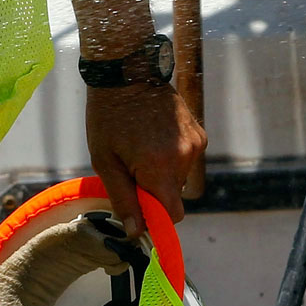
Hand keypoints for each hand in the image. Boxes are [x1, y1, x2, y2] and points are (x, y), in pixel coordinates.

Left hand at [84, 83, 205, 236]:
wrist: (127, 73)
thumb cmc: (108, 117)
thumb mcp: (105, 161)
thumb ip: (123, 198)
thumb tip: (136, 232)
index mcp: (160, 167)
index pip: (172, 215)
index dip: (156, 219)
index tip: (138, 210)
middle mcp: (185, 157)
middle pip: (173, 196)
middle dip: (153, 191)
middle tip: (130, 169)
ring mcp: (196, 144)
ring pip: (180, 178)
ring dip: (161, 173)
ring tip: (140, 148)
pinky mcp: (199, 133)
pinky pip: (186, 159)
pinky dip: (171, 157)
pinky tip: (153, 138)